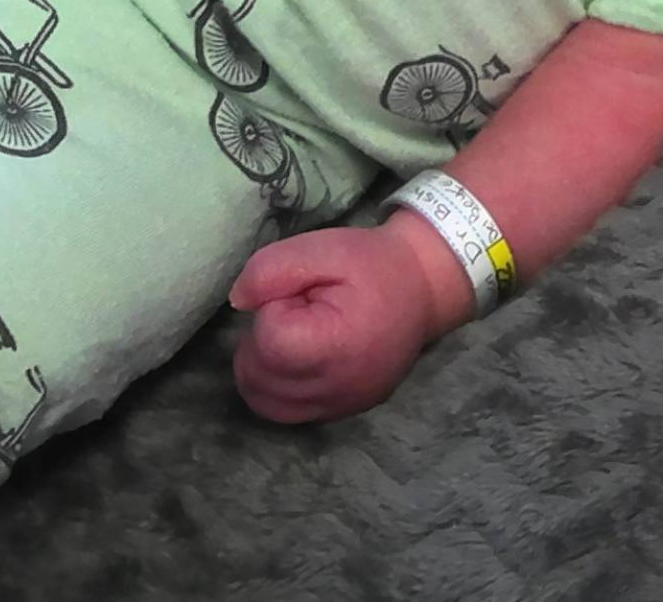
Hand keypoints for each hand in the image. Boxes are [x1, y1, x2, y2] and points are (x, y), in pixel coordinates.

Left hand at [228, 224, 448, 422]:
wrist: (424, 288)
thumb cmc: (373, 264)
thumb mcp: (322, 248)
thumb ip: (270, 270)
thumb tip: (238, 302)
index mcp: (337, 344)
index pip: (269, 341)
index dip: (271, 310)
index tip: (297, 293)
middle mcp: (339, 387)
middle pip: (259, 379)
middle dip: (261, 341)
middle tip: (290, 311)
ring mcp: (341, 406)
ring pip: (265, 404)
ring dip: (261, 369)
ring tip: (288, 335)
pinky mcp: (343, 412)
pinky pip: (288, 413)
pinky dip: (277, 388)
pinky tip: (294, 358)